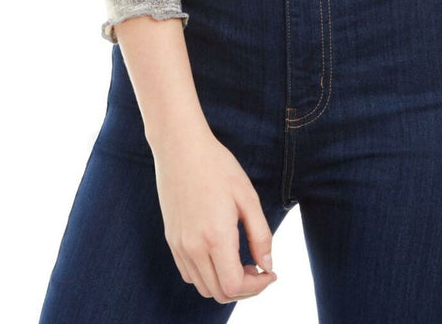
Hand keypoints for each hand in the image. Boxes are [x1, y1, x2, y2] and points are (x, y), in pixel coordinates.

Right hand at [152, 131, 276, 301]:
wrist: (181, 148)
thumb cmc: (218, 167)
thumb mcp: (247, 197)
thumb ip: (260, 235)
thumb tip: (266, 265)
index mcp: (215, 237)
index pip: (234, 286)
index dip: (256, 287)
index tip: (270, 273)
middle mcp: (193, 247)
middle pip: (219, 293)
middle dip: (244, 289)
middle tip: (259, 268)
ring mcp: (178, 245)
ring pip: (203, 287)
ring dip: (225, 284)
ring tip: (241, 262)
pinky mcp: (171, 239)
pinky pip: (189, 273)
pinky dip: (207, 275)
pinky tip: (220, 255)